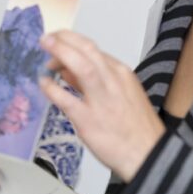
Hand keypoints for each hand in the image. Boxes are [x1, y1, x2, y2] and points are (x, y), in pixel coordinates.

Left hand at [39, 30, 164, 181]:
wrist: (149, 154)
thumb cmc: (133, 126)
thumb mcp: (121, 94)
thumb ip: (93, 81)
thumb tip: (66, 70)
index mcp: (121, 74)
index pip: (93, 50)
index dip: (71, 43)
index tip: (57, 43)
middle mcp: (113, 81)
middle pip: (87, 50)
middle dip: (64, 39)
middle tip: (46, 38)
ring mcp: (102, 100)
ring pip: (82, 66)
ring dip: (60, 52)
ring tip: (44, 46)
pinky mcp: (89, 120)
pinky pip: (66, 98)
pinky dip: (52, 88)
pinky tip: (43, 83)